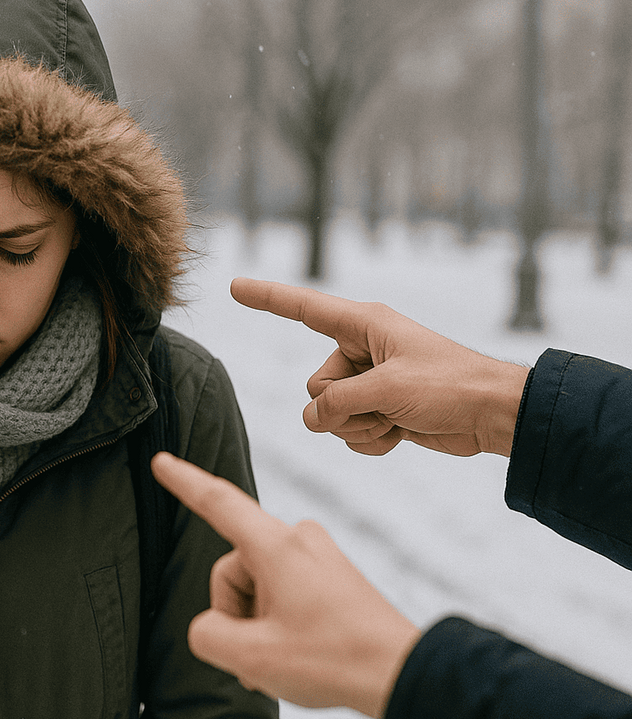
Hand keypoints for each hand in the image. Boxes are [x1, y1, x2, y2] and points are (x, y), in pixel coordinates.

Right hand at [151, 453, 420, 717]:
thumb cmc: (334, 660)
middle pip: (233, 568)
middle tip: (258, 656)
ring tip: (283, 660)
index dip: (184, 482)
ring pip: (257, 584)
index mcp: (277, 546)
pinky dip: (279, 623)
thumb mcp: (252, 658)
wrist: (402, 673)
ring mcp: (317, 555)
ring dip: (257, 623)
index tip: (162, 461)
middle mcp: (298, 539)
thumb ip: (208, 634)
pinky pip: (283, 590)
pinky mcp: (330, 574)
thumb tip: (212, 626)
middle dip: (235, 613)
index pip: (217, 503)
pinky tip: (297, 654)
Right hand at [230, 277, 529, 456]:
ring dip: (359, 426)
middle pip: (314, 385)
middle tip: (382, 406)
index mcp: (364, 326)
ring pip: (328, 413)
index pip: (303, 308)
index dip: (266, 297)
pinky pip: (348, 432)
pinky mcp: (380, 410)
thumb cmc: (450, 386)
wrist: (493, 416)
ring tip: (397, 419)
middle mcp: (361, 351)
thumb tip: (313, 419)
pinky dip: (370, 440)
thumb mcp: (387, 389)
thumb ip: (337, 402)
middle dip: (341, 406)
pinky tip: (399, 435)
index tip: (234, 286)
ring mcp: (369, 382)